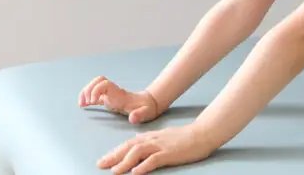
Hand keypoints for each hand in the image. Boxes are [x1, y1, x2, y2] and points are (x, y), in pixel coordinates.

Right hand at [79, 76, 160, 123]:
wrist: (148, 104)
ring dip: (85, 92)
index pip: (105, 84)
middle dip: (88, 89)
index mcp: (119, 94)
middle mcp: (113, 91)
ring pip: (95, 85)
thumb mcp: (145, 112)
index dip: (97, 90)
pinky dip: (87, 98)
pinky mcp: (107, 99)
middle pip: (98, 81)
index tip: (93, 101)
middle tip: (84, 103)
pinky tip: (82, 105)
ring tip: (81, 104)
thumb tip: (133, 118)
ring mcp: (110, 94)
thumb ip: (139, 115)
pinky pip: (95, 94)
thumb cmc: (146, 108)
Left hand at [97, 124, 215, 173]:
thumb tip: (140, 153)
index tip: (105, 159)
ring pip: (138, 152)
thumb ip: (152, 144)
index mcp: (151, 136)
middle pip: (129, 146)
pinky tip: (135, 172)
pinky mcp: (170, 153)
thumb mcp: (165, 138)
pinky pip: (154, 159)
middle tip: (100, 165)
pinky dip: (143, 166)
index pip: (129, 143)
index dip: (116, 151)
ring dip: (124, 161)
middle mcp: (153, 139)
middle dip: (113, 156)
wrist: (202, 133)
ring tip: (114, 171)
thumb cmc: (185, 138)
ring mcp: (161, 145)